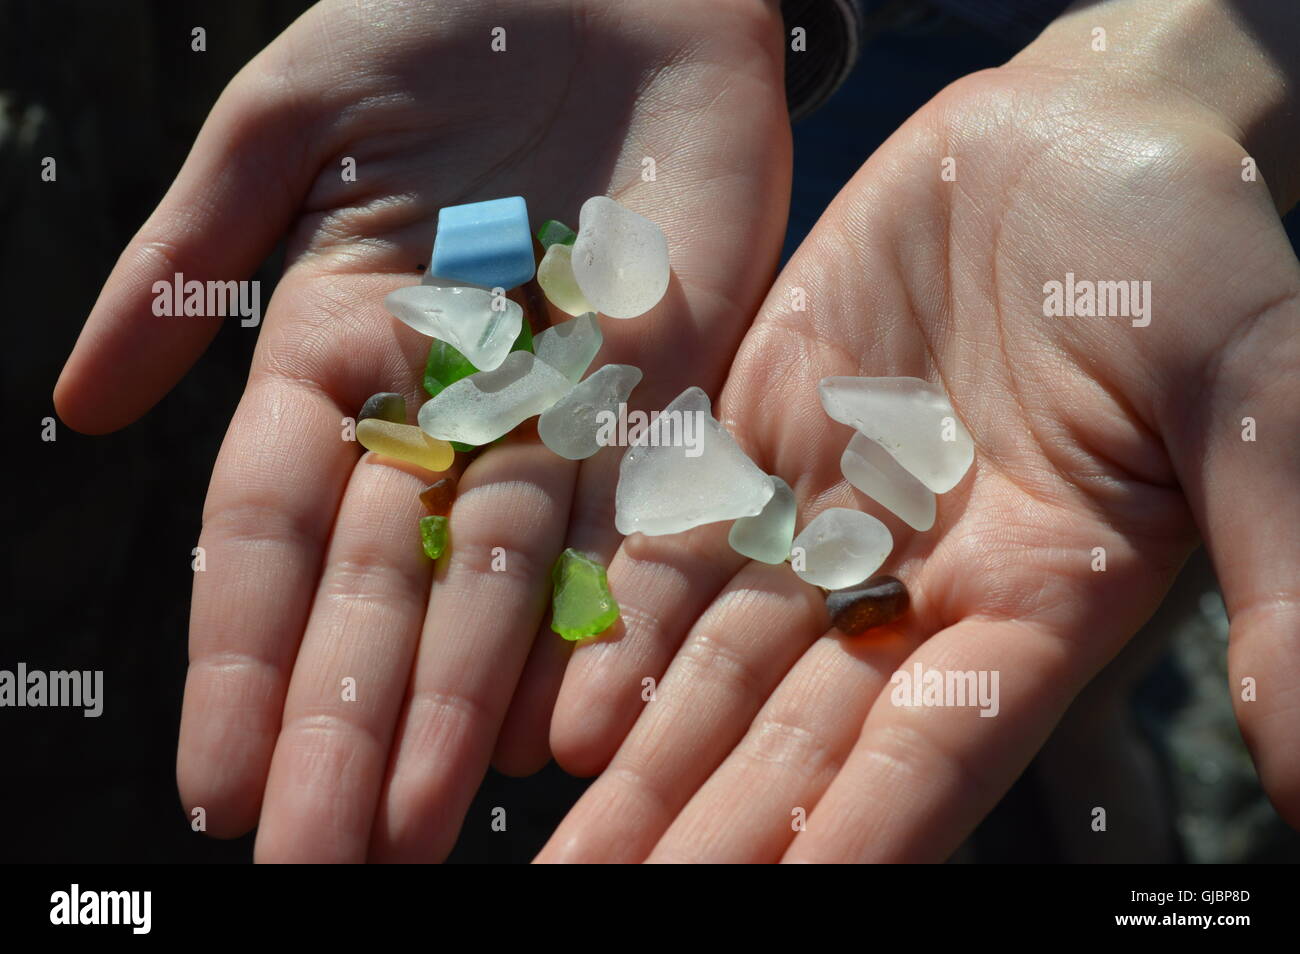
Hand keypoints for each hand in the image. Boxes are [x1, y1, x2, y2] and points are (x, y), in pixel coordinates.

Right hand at [55, 0, 790, 860]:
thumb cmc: (437, 17)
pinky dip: (612, 620)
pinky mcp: (676, 385)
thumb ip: (190, 261)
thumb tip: (82, 408)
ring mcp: (563, 407)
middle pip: (384, 590)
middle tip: (323, 859)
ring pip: (504, 583)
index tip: (220, 781)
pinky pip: (640, 519)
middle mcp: (448, 408)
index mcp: (337, 352)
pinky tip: (583, 726)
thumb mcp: (286, 119)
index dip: (243, 656)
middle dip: (348, 724)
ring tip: (429, 826)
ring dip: (464, 707)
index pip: (270, 533)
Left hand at [540, 1, 1299, 860]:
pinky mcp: (753, 428)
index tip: (761, 903)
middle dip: (701, 823)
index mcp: (1037, 600)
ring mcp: (824, 507)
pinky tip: (556, 691)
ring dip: (637, 748)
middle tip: (599, 899)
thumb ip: (1282, 576)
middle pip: (794, 731)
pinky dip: (618, 613)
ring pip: (714, 652)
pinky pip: (673, 531)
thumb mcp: (1254, 398)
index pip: (930, 754)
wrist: (1076, 131)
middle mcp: (913, 581)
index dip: (845, 837)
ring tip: (558, 841)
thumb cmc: (1192, 254)